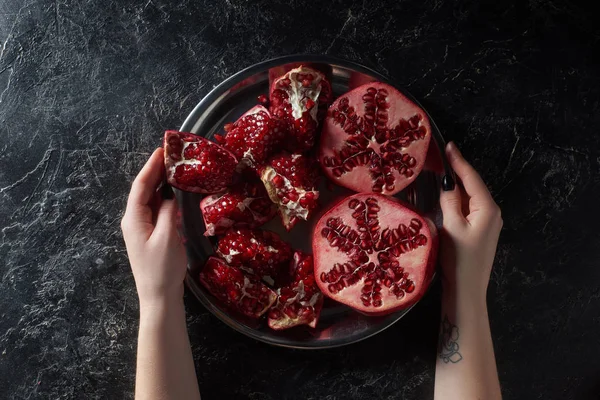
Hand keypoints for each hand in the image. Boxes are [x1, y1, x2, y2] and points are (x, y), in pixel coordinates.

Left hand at [121, 148, 186, 306]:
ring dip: (160, 182)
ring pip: (149, 198)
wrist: (158, 297)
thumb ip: (168, 212)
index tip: (162, 150)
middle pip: (143, 189)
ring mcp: (141, 227)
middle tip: (172, 154)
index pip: (141, 186)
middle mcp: (134, 220)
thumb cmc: (162, 269)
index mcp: (134, 218)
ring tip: (174, 167)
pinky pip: (155, 209)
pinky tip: (174, 192)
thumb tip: (170, 195)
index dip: (151, 166)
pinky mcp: (150, 234)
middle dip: (155, 171)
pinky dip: (164, 197)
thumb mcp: (168, 237)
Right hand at [439, 142, 502, 300]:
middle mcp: (492, 212)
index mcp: (488, 208)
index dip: (459, 161)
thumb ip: (450, 202)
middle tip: (442, 155)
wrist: (467, 290)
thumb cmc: (459, 259)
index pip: (472, 178)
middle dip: (458, 171)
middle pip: (473, 185)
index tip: (448, 145)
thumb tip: (448, 184)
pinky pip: (469, 208)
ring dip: (457, 185)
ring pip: (470, 197)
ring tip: (441, 171)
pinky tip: (447, 196)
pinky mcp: (480, 231)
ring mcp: (488, 222)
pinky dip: (458, 199)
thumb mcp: (450, 227)